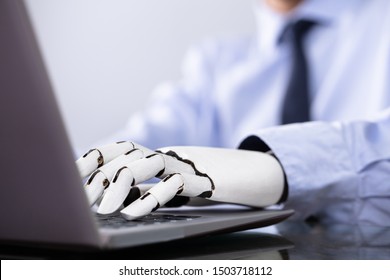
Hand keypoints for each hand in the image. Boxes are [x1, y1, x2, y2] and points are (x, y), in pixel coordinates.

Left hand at [76, 141, 284, 219]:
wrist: (253, 173)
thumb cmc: (209, 182)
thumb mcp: (173, 184)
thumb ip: (149, 186)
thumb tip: (119, 196)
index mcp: (160, 155)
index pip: (120, 148)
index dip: (95, 158)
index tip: (74, 173)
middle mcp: (170, 155)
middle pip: (128, 154)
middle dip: (100, 175)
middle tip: (81, 200)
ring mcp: (186, 165)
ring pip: (147, 163)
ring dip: (121, 184)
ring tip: (103, 208)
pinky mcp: (203, 180)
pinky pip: (174, 185)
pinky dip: (151, 197)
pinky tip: (134, 212)